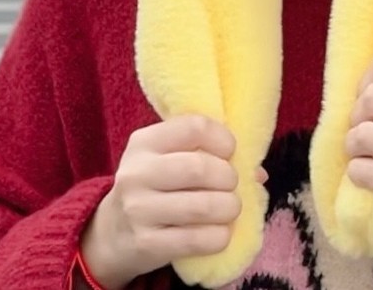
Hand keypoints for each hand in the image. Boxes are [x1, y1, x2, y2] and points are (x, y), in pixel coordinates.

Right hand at [80, 115, 265, 288]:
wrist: (113, 231)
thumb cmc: (154, 185)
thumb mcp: (167, 158)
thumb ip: (207, 153)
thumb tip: (259, 173)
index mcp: (145, 141)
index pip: (194, 127)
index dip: (222, 139)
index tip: (229, 151)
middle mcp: (137, 172)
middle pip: (200, 168)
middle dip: (228, 178)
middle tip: (231, 184)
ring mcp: (138, 210)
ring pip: (202, 206)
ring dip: (229, 208)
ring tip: (230, 208)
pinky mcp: (146, 244)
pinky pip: (196, 240)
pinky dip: (219, 236)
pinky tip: (221, 232)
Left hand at [345, 55, 372, 283]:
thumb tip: (363, 86)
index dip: (366, 83)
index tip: (369, 105)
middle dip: (356, 116)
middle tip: (364, 135)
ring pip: (365, 134)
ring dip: (353, 148)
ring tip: (364, 157)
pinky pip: (368, 172)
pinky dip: (358, 174)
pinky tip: (368, 178)